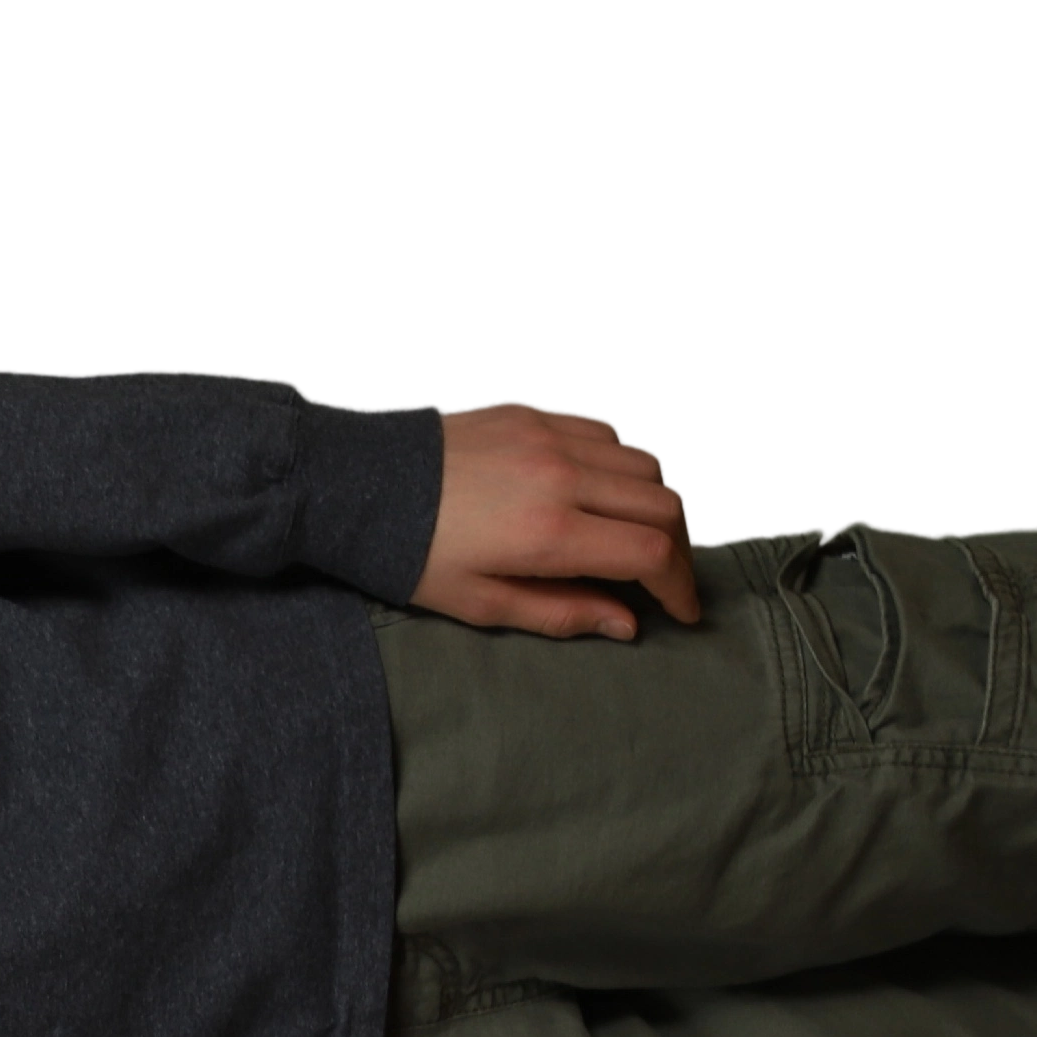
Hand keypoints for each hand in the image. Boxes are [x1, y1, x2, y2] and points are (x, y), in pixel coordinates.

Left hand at [414, 399, 703, 641]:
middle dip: (676, 548)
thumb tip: (627, 624)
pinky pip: (607, 432)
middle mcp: (561, 476)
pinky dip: (620, 462)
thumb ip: (560, 613)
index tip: (682, 611)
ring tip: (633, 533)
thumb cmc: (409, 554)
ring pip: (645, 464)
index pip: (653, 554)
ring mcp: (550, 436)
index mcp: (548, 532)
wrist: (355, 483)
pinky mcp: (534, 413)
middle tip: (661, 577)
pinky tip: (600, 489)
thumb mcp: (478, 603)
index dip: (680, 588)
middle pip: (664, 506)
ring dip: (653, 502)